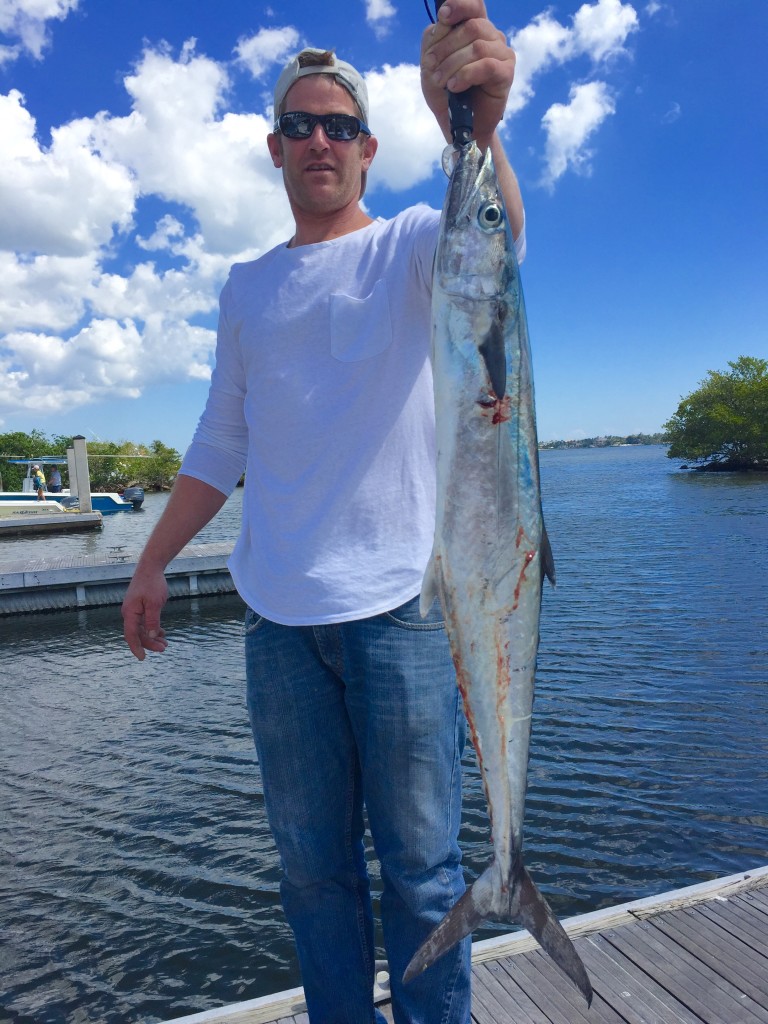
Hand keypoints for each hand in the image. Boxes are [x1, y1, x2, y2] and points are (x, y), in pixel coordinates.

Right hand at [122, 565, 168, 659]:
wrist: (150, 567)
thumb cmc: (152, 584)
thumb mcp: (154, 604)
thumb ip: (152, 621)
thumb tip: (151, 636)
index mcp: (130, 613)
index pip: (131, 635)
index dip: (136, 648)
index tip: (142, 658)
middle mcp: (129, 613)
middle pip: (138, 634)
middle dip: (150, 643)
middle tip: (164, 648)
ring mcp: (134, 610)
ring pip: (142, 629)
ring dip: (152, 637)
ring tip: (165, 644)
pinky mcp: (140, 607)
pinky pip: (144, 623)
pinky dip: (153, 629)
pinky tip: (162, 633)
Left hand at [421, 0, 514, 148]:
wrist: (457, 124)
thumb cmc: (446, 92)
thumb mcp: (431, 63)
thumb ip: (435, 39)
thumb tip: (442, 24)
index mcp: (475, 28)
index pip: (475, 5)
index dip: (459, 5)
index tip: (443, 16)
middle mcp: (492, 36)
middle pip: (471, 27)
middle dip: (445, 48)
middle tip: (430, 67)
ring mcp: (502, 53)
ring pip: (477, 47)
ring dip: (452, 65)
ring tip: (441, 82)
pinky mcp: (506, 73)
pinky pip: (487, 65)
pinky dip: (466, 75)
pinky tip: (454, 87)